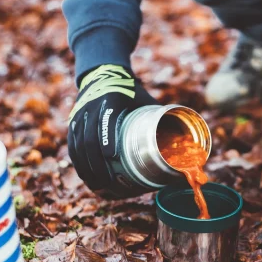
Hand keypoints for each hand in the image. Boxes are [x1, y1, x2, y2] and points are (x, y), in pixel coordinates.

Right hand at [68, 64, 159, 196]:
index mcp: (111, 99)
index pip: (105, 118)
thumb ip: (163, 119)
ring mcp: (79, 116)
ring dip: (87, 168)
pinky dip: (80, 164)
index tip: (112, 156)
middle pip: (88, 138)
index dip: (106, 137)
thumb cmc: (132, 92)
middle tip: (108, 183)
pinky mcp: (73, 124)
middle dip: (96, 163)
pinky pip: (73, 147)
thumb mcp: (147, 100)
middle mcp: (91, 107)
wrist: (103, 73)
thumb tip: (187, 145)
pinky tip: (88, 179)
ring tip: (98, 187)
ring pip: (78, 145)